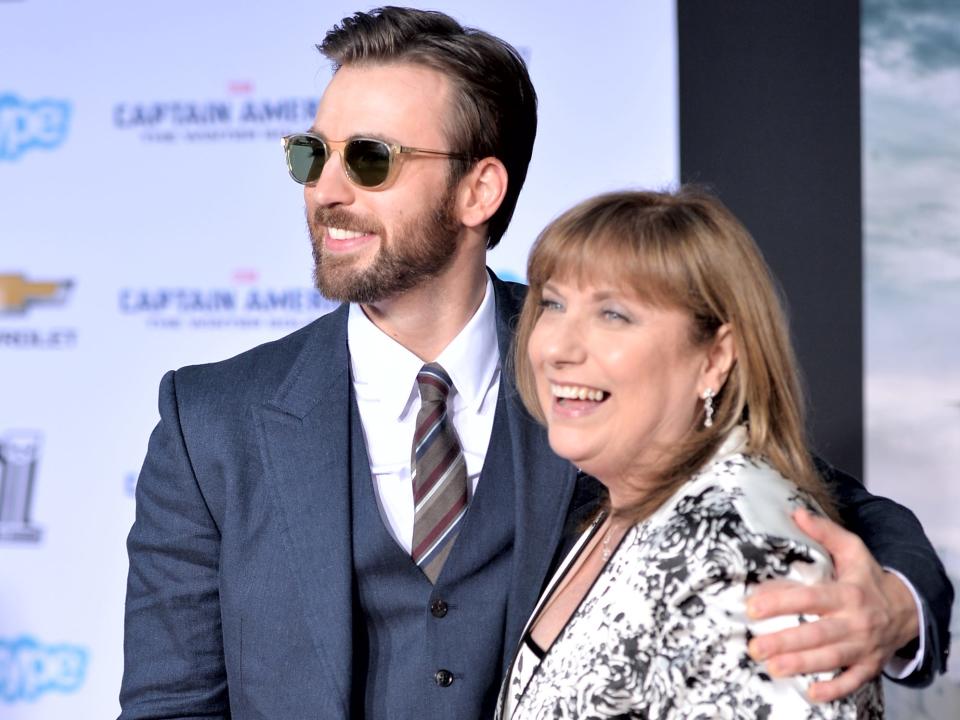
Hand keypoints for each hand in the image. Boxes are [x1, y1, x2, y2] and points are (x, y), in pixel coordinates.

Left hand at [745, 507, 918, 701]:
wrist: (907, 608)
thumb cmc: (867, 577)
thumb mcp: (852, 549)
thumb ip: (824, 532)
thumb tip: (796, 513)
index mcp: (847, 593)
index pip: (810, 598)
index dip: (781, 603)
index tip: (752, 607)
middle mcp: (856, 621)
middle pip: (817, 634)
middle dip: (785, 642)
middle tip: (755, 647)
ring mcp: (864, 646)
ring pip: (830, 659)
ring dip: (801, 665)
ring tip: (772, 667)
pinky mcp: (869, 665)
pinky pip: (853, 681)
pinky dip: (834, 689)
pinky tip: (812, 693)